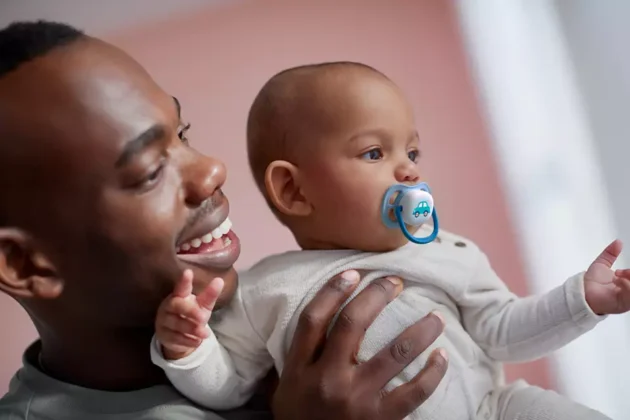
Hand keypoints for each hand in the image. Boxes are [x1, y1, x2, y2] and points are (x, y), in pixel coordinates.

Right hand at [155, 269, 223, 359]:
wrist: (178, 338)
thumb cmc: (191, 316)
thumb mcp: (202, 305)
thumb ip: (210, 295)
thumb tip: (220, 280)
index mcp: (179, 296)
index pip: (181, 287)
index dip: (184, 281)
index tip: (188, 272)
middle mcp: (168, 306)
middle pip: (176, 306)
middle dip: (190, 311)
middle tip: (203, 318)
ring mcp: (164, 321)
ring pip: (176, 324)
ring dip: (191, 329)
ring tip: (205, 333)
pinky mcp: (163, 336)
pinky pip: (174, 338)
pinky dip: (187, 341)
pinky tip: (197, 342)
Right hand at [273, 270, 447, 419]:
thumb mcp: (287, 387)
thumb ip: (299, 355)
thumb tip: (320, 313)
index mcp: (299, 369)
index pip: (313, 319)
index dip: (333, 290)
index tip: (353, 273)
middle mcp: (327, 379)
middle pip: (352, 324)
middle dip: (376, 295)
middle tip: (395, 282)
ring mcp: (356, 400)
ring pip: (394, 353)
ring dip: (419, 330)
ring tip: (436, 317)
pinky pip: (414, 392)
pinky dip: (432, 373)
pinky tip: (440, 357)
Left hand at [584, 239, 629, 314]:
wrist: (581, 292)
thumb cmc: (591, 283)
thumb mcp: (602, 264)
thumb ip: (610, 253)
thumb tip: (618, 242)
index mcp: (627, 283)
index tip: (623, 270)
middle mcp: (629, 291)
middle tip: (622, 272)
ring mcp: (629, 298)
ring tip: (619, 275)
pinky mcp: (625, 304)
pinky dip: (628, 285)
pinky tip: (618, 280)